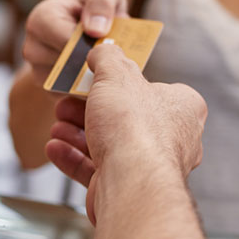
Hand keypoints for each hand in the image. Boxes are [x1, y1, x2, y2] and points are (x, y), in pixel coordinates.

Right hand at [22, 0, 128, 85]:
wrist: (90, 22)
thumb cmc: (97, 3)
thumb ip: (102, 0)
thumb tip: (95, 29)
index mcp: (41, 19)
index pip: (66, 42)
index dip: (92, 46)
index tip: (111, 44)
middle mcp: (32, 47)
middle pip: (65, 67)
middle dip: (92, 63)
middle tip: (114, 58)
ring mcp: (37, 71)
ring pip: (68, 85)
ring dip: (91, 79)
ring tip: (107, 64)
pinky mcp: (48, 89)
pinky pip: (69, 98)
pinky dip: (87, 91)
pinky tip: (100, 76)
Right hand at [44, 44, 207, 222]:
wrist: (131, 182)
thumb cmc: (133, 126)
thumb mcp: (117, 74)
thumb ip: (108, 58)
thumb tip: (102, 50)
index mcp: (183, 109)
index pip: (154, 90)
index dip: (121, 84)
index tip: (94, 81)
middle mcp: (174, 140)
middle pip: (124, 118)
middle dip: (88, 111)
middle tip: (66, 103)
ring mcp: (150, 167)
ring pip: (109, 145)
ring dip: (77, 135)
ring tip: (57, 125)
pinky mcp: (129, 188)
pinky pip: (98, 170)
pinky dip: (74, 159)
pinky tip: (55, 147)